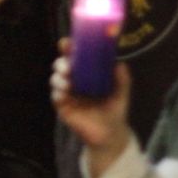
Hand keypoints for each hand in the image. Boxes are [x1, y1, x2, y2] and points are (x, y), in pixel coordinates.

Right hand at [50, 38, 133, 175]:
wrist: (111, 134)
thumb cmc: (115, 110)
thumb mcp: (121, 93)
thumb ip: (122, 78)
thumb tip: (119, 63)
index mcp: (86, 74)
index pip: (74, 57)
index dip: (68, 49)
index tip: (66, 43)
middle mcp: (74, 81)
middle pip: (61, 66)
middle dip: (61, 64)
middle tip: (68, 67)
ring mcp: (67, 94)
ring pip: (55, 80)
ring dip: (58, 78)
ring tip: (68, 82)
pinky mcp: (63, 107)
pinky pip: (56, 97)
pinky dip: (58, 92)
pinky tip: (65, 93)